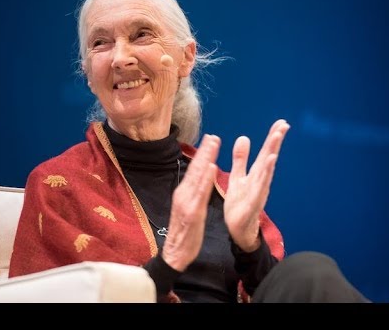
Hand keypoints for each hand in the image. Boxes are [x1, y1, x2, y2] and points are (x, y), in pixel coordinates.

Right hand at [161, 134, 219, 271]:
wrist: (175, 252)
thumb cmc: (184, 231)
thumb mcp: (189, 208)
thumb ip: (194, 192)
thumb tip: (203, 176)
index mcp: (183, 193)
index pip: (194, 170)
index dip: (202, 154)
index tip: (210, 139)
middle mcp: (183, 194)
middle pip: (195, 169)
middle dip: (205, 151)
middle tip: (213, 135)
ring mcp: (187, 202)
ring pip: (198, 177)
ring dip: (206, 159)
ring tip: (213, 144)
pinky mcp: (192, 212)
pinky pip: (200, 193)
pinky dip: (205, 179)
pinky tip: (211, 168)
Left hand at [224, 119, 290, 251]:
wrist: (238, 231)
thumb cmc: (239, 205)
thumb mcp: (237, 177)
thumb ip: (240, 159)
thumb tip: (244, 137)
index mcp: (256, 174)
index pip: (265, 152)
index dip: (272, 138)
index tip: (281, 122)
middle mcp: (260, 181)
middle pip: (269, 158)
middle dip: (275, 141)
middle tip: (284, 125)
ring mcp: (259, 191)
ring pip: (266, 170)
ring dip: (272, 153)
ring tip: (277, 138)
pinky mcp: (254, 202)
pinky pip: (260, 186)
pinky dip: (265, 173)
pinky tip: (270, 161)